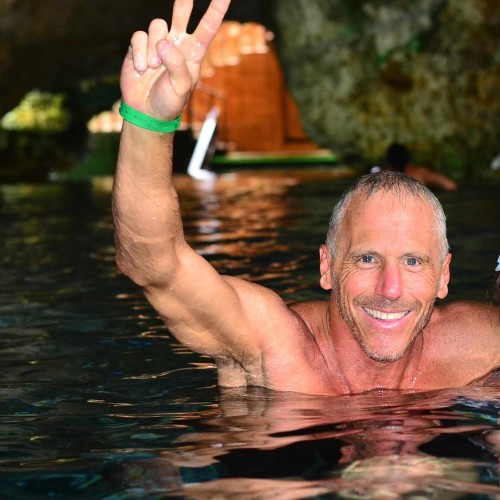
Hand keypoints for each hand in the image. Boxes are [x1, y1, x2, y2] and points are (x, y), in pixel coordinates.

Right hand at [120, 0, 230, 120]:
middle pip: (182, 12)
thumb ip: (177, 65)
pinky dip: (140, 53)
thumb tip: (163, 43)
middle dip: (184, 1)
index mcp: (193, 53)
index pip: (208, 27)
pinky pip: (139, 37)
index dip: (216, 9)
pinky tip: (142, 69)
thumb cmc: (169, 101)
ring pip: (157, 25)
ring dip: (154, 47)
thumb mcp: (181, 88)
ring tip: (154, 68)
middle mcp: (177, 43)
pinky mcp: (140, 46)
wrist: (146, 111)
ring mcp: (158, 43)